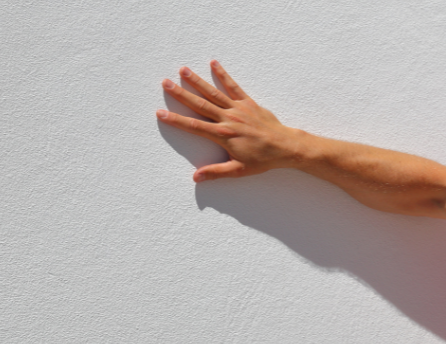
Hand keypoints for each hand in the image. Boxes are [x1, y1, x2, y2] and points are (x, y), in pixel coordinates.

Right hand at [156, 61, 304, 181]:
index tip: (160, 112)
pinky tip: (214, 63)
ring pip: (213, 92)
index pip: (194, 126)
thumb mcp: (239, 170)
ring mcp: (238, 109)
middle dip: (181, 94)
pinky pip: (234, 86)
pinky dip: (223, 75)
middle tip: (166, 83)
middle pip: (200, 104)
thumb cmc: (263, 160)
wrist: (285, 146)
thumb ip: (216, 172)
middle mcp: (228, 119)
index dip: (176, 120)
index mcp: (223, 135)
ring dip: (197, 81)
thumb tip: (196, 178)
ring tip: (183, 70)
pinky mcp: (248, 103)